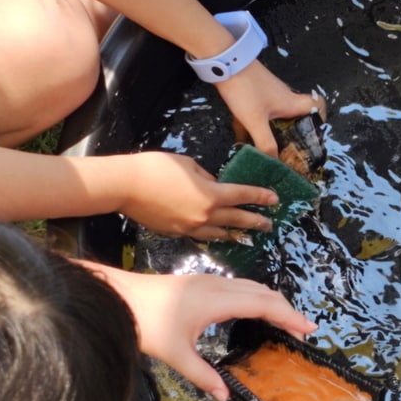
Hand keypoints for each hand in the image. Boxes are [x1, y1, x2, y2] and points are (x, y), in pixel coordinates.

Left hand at [96, 269, 316, 399]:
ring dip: (273, 302)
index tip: (309, 328)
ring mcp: (210, 282)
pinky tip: (255, 312)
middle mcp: (219, 286)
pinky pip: (241, 287)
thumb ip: (203, 375)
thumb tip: (225, 396)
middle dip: (287, 310)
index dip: (289, 316)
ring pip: (253, 287)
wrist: (118, 295)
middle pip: (264, 292)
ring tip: (284, 323)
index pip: (265, 305)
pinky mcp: (202, 283)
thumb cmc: (145, 322)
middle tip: (302, 332)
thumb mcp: (175, 354)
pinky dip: (258, 298)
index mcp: (218, 300)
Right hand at [116, 151, 279, 238]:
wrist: (125, 186)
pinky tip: (217, 235)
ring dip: (235, 233)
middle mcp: (204, 215)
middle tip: (269, 224)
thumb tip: (213, 185)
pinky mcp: (177, 233)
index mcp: (210, 194)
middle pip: (237, 219)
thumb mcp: (188, 164)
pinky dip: (212, 235)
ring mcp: (190, 227)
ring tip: (247, 236)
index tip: (275, 199)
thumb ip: (206, 177)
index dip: (260, 196)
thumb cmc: (155, 168)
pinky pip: (201, 236)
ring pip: (220, 233)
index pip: (242, 196)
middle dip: (255, 221)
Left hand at [214, 62, 323, 155]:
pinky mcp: (255, 89)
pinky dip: (254, 122)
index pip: (318, 105)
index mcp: (291, 103)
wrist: (224, 61)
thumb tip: (274, 162)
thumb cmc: (245, 89)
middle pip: (296, 114)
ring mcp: (269, 92)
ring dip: (269, 129)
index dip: (322, 117)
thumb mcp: (255, 121)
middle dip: (291, 132)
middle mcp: (284, 96)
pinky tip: (241, 134)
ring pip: (276, 114)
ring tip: (260, 145)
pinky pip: (260, 110)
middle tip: (286, 148)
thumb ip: (265, 143)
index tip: (316, 132)